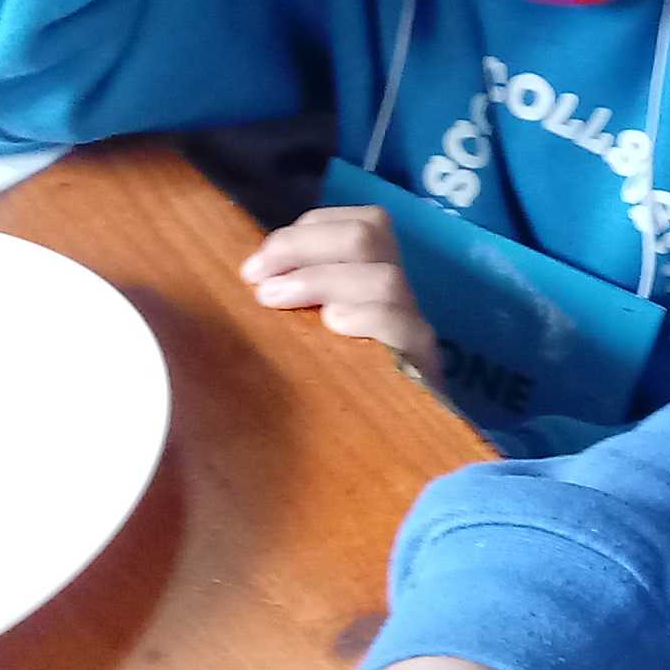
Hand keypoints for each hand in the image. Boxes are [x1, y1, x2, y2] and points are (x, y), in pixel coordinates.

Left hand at [241, 201, 443, 376]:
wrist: (382, 446)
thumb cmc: (329, 381)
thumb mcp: (307, 331)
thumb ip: (290, 298)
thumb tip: (247, 278)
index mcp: (372, 273)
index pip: (357, 222)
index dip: (304, 232)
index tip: (255, 267)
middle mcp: (398, 291)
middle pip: (370, 234)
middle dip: (303, 247)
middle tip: (258, 283)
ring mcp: (413, 325)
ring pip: (386, 278)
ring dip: (322, 281)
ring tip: (277, 301)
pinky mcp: (422, 363)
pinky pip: (404, 325)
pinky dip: (366, 316)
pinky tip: (332, 327)